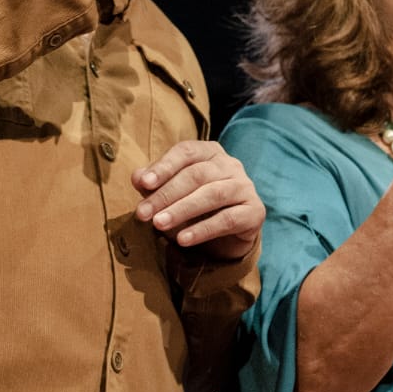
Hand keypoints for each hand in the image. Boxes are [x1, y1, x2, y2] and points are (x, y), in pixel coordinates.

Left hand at [134, 140, 263, 259]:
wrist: (228, 236)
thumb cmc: (195, 207)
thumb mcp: (170, 194)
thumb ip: (154, 184)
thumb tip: (137, 177)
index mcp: (210, 152)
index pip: (186, 152)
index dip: (164, 166)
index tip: (143, 184)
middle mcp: (231, 165)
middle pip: (197, 175)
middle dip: (167, 194)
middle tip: (143, 213)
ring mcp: (245, 187)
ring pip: (213, 194)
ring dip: (182, 210)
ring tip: (159, 224)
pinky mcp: (255, 211)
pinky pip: (228, 219)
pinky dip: (203, 229)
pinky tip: (183, 240)